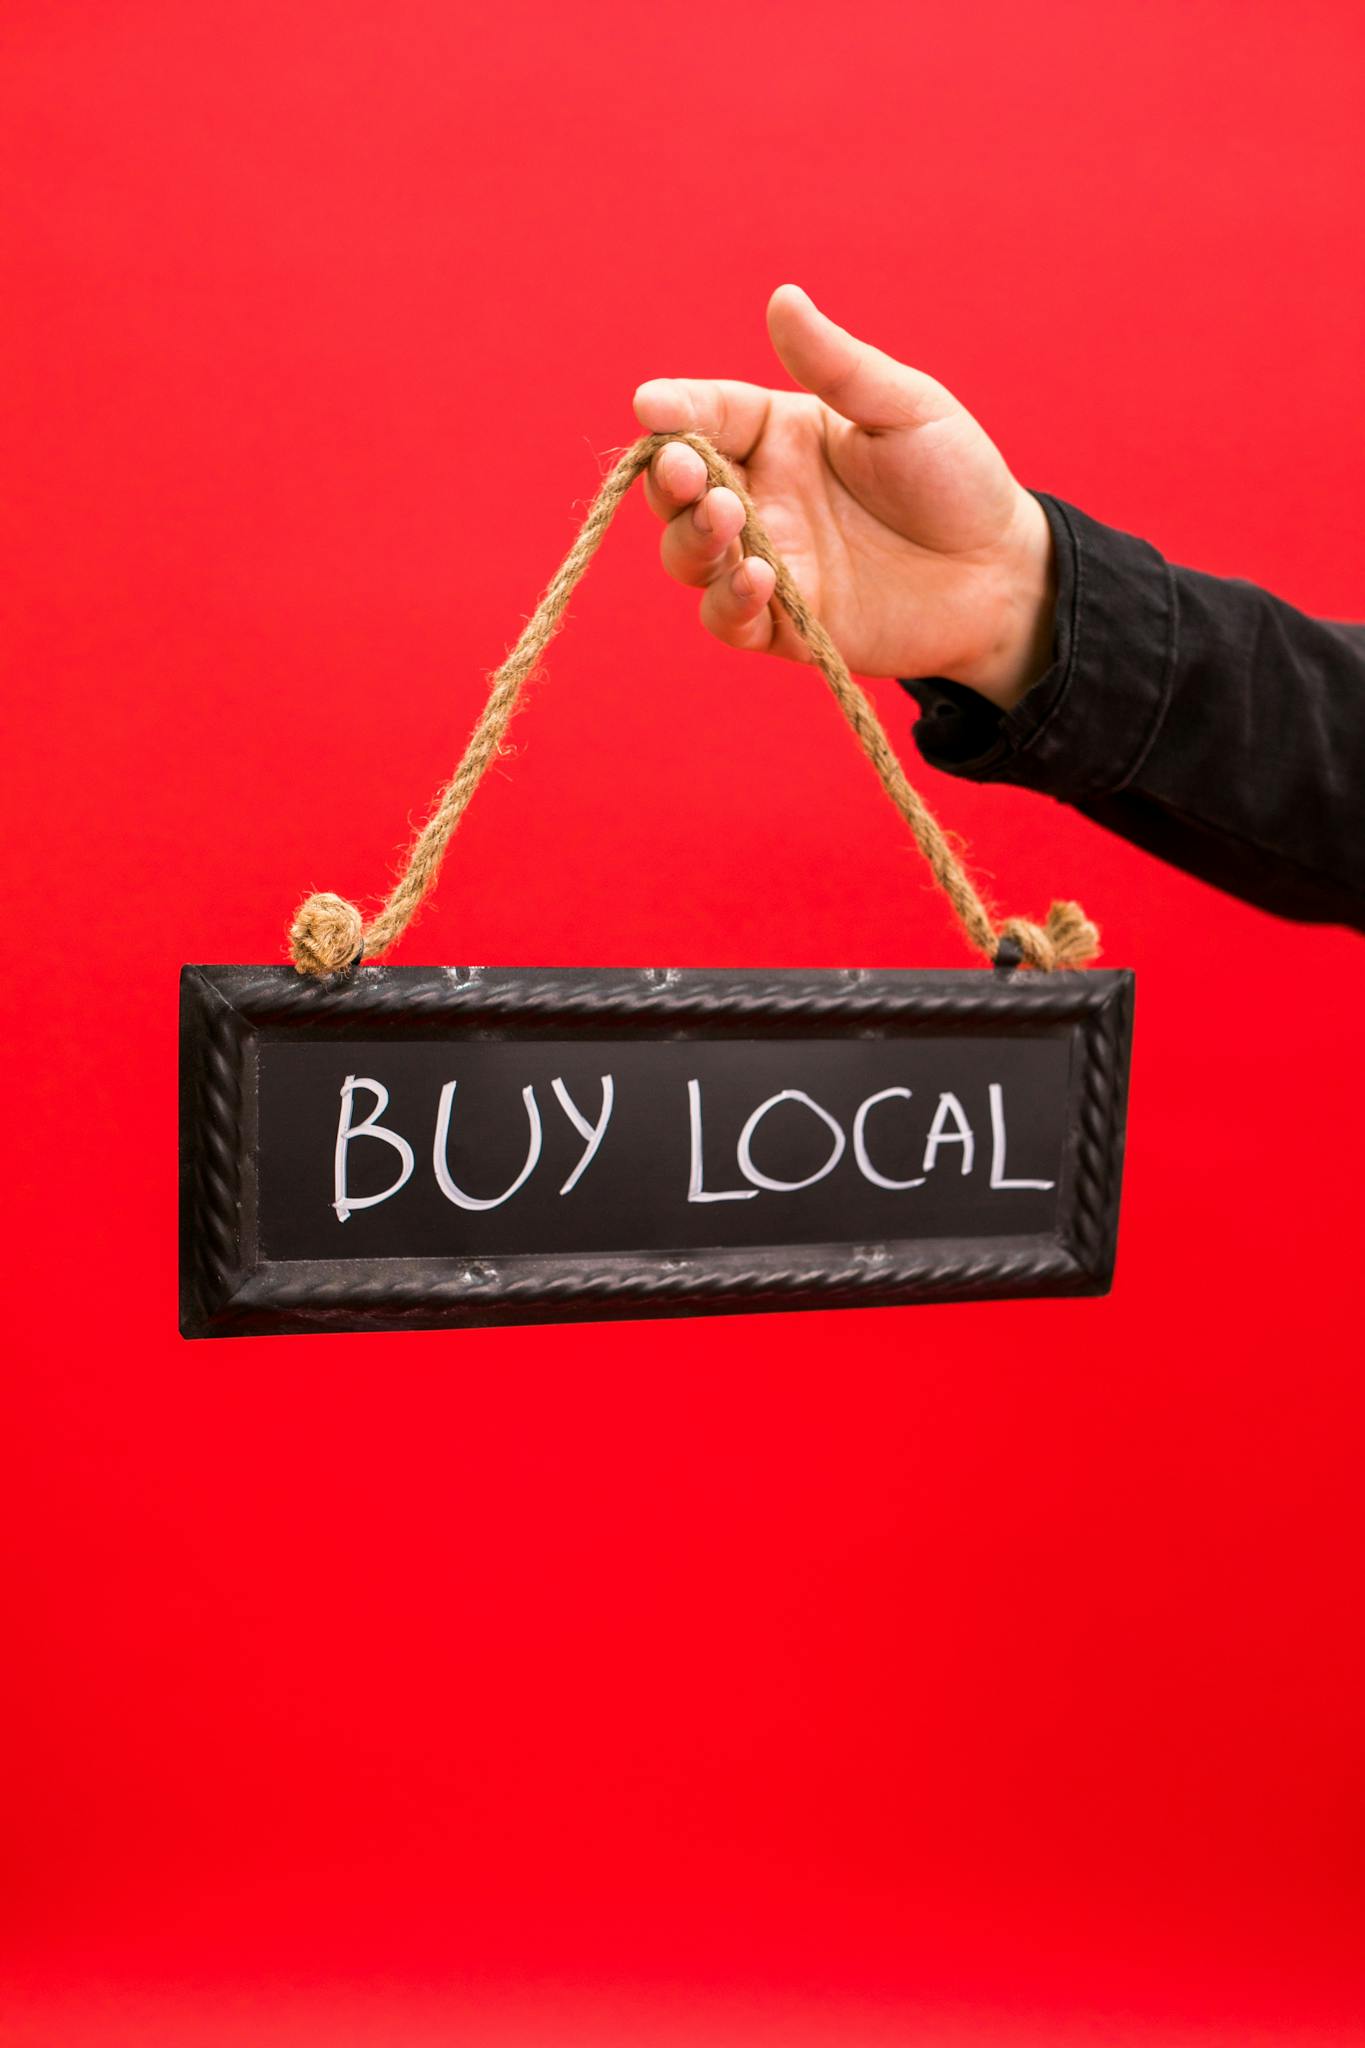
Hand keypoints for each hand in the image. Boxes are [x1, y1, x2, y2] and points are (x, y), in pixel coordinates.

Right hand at [633, 284, 1056, 712]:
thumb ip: (837, 365)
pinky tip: (759, 579)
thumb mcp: (903, 407)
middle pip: (678, 490)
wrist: (1000, 572)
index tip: (651, 405)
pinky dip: (729, 602)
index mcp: (778, 435)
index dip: (673, 410)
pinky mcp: (784, 627)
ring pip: (690, 555)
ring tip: (728, 517)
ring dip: (693, 537)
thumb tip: (783, 297)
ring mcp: (767, 562)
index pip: (707, 416)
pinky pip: (729, 620)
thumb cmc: (954, 477)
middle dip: (669, 479)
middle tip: (687, 470)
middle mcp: (759, 498)